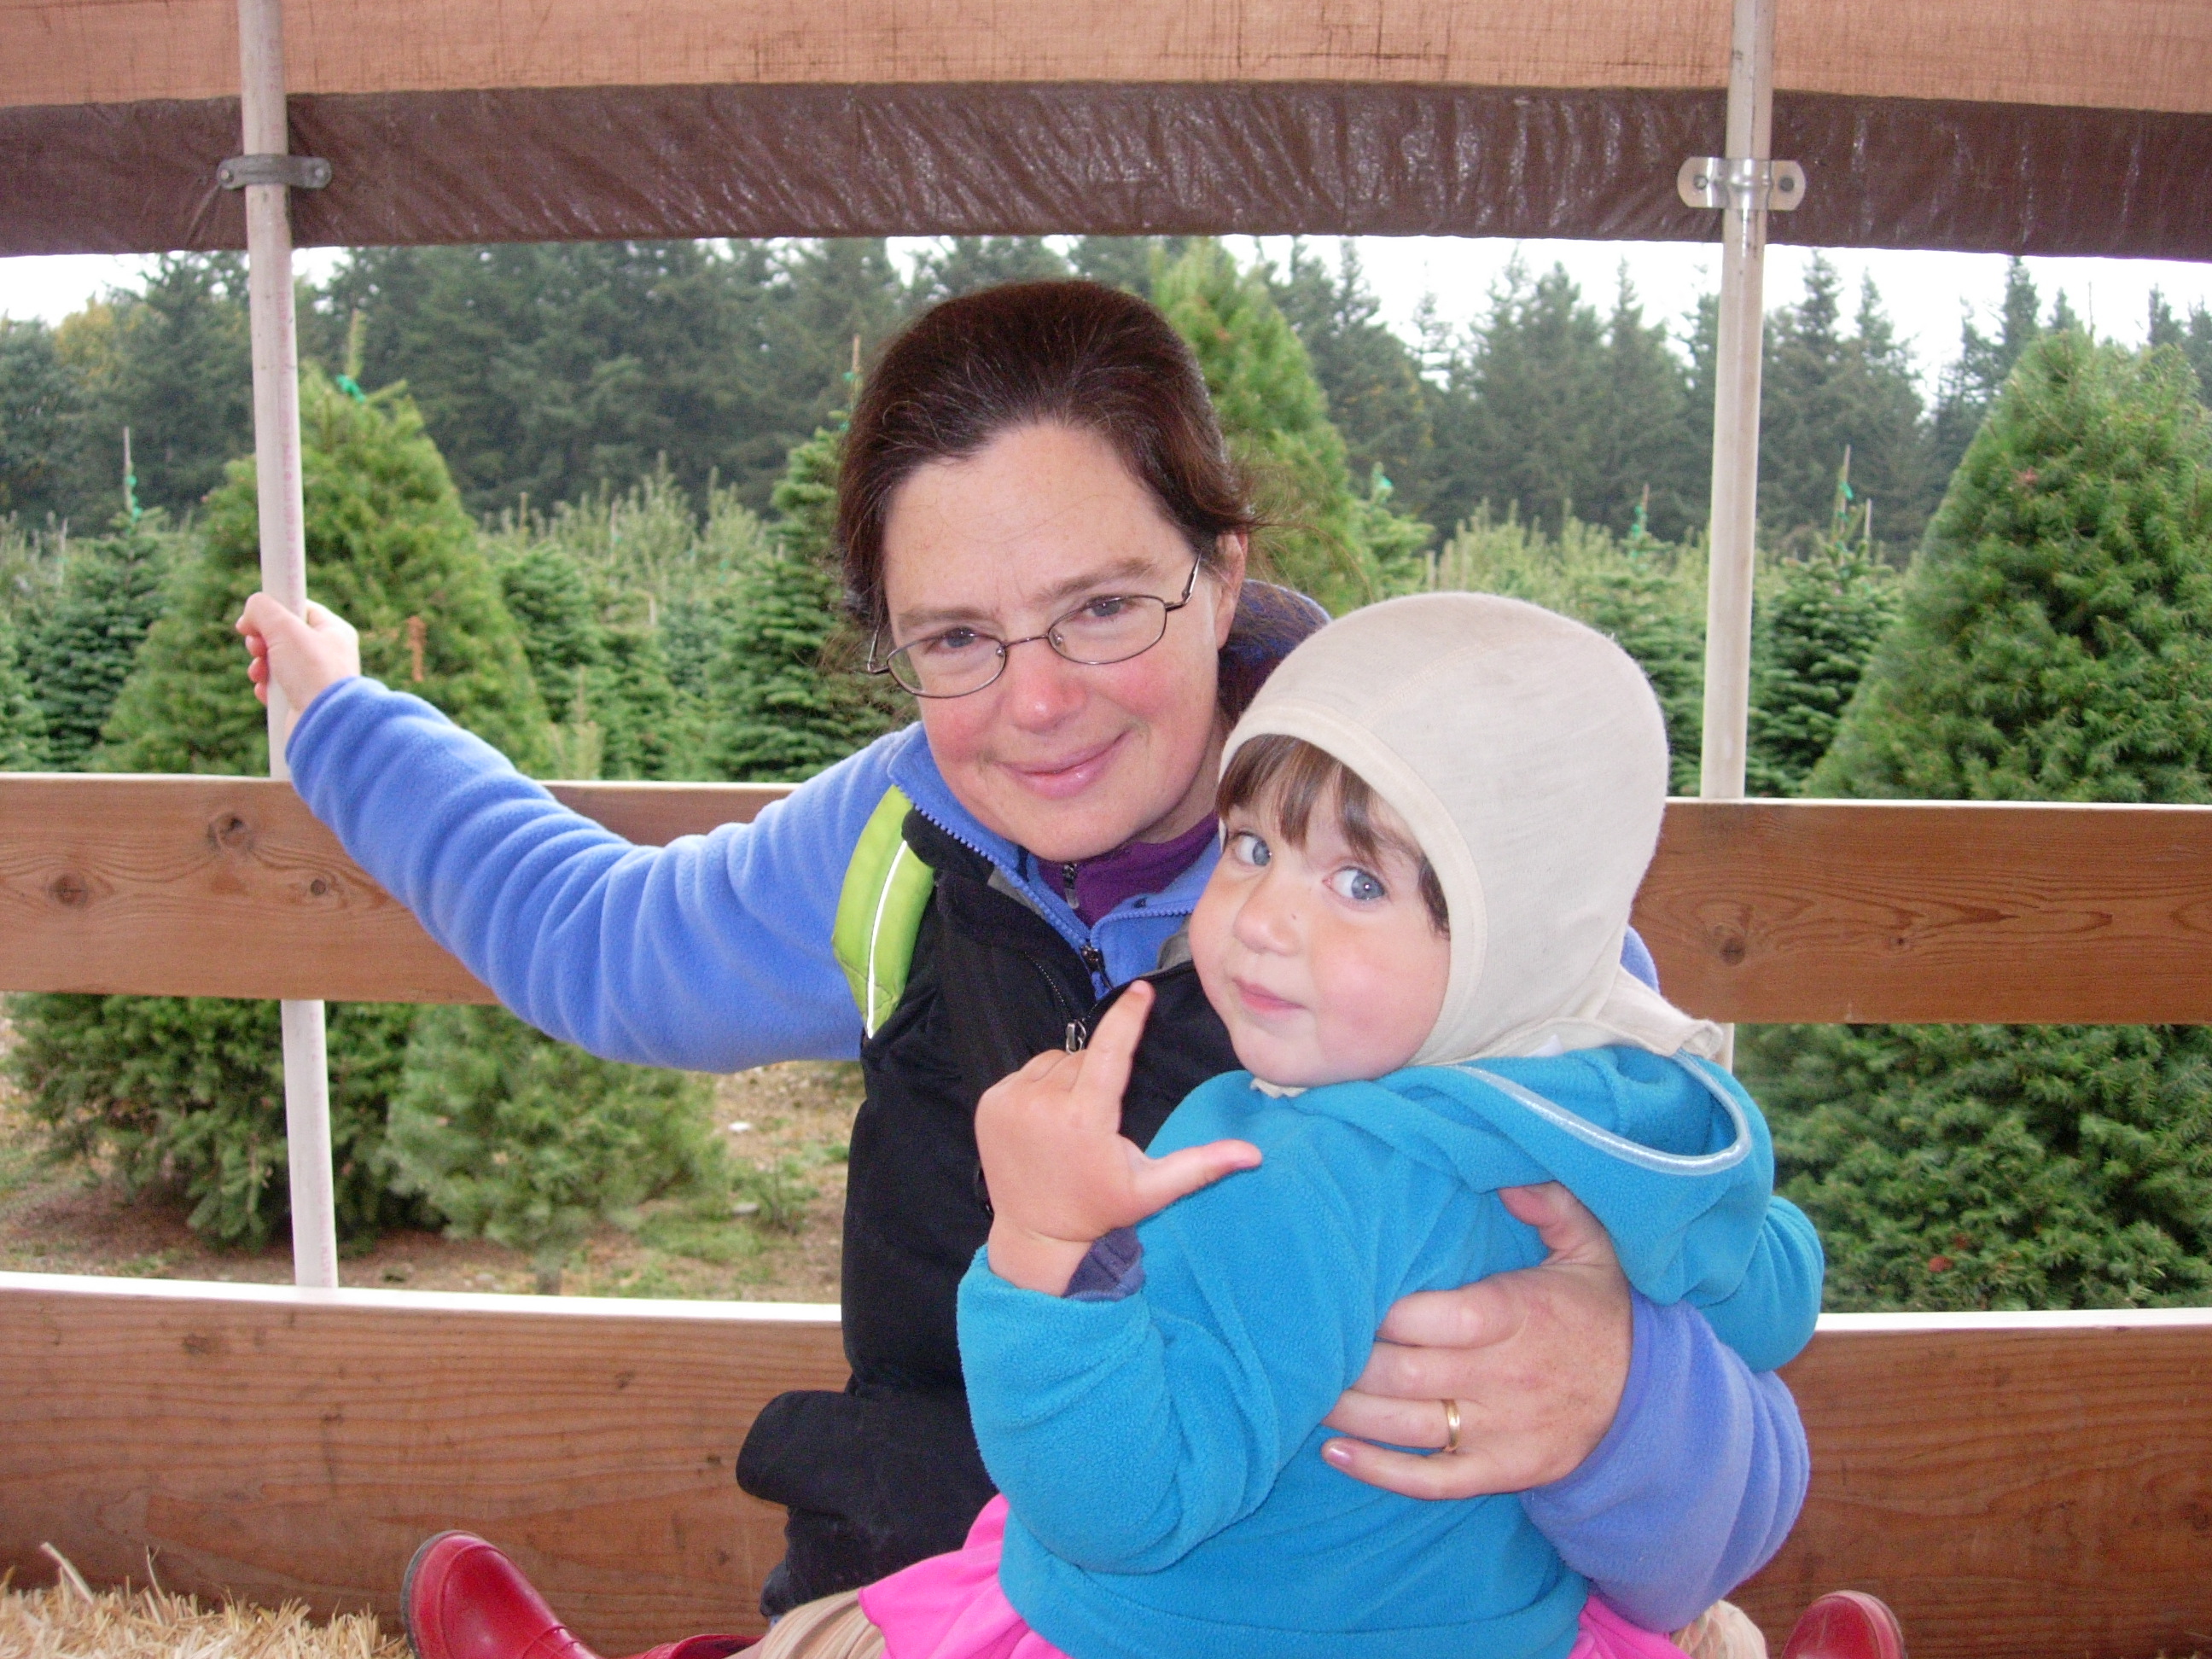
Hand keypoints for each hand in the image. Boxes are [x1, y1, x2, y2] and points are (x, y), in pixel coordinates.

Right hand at [236, 593, 360, 733]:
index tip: (254, 617)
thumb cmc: (312, 672)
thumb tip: (250, 615)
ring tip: (260, 672)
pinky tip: (265, 692)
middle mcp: (327, 654)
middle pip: (282, 636)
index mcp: (333, 631)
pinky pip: (276, 687)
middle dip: (261, 641)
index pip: (298, 608)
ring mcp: (315, 678)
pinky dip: (265, 687)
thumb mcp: (284, 628)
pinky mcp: (303, 700)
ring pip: (275, 662)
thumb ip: (263, 609)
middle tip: (257, 647)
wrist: (324, 723)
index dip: (273, 610)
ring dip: (260, 665)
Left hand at [977, 981, 1261, 1293]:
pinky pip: (1026, 1072)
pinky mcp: (989, 1103)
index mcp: (1085, 1118)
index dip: (1129, 1016)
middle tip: (1100, 1118)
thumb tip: (1253, 1154)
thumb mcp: (1152, 1190)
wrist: (1034, 1234)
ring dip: (1070, 1078)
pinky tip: (1046, 1121)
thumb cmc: (1097, 1209)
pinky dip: (1041, 1085)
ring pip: (1054, 1061)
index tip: (1142, 990)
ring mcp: (1011, 1101)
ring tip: (1072, 1121)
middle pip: (1085, 1057)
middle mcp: (1043, 1103)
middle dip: (1099, 1074)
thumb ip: (1201, 1165)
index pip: (1111, 1050)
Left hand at [1320, 1182, 1630, 1497]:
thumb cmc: (1598, 1313)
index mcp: (1519, 1315)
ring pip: (1409, 1427)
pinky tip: (1334, 1452)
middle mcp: (1506, 1377)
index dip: (1383, 1311)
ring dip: (1349, 1411)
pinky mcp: (1500, 1472)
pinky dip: (1380, 1472)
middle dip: (1349, 1360)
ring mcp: (1502, 1432)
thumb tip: (1504, 1173)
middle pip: (1409, 1372)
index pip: (1438, 1317)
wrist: (1649, 1402)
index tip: (1340, 1292)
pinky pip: (1432, 1482)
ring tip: (1301, 1387)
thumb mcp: (1591, 1247)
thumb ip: (1550, 1203)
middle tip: (1302, 1339)